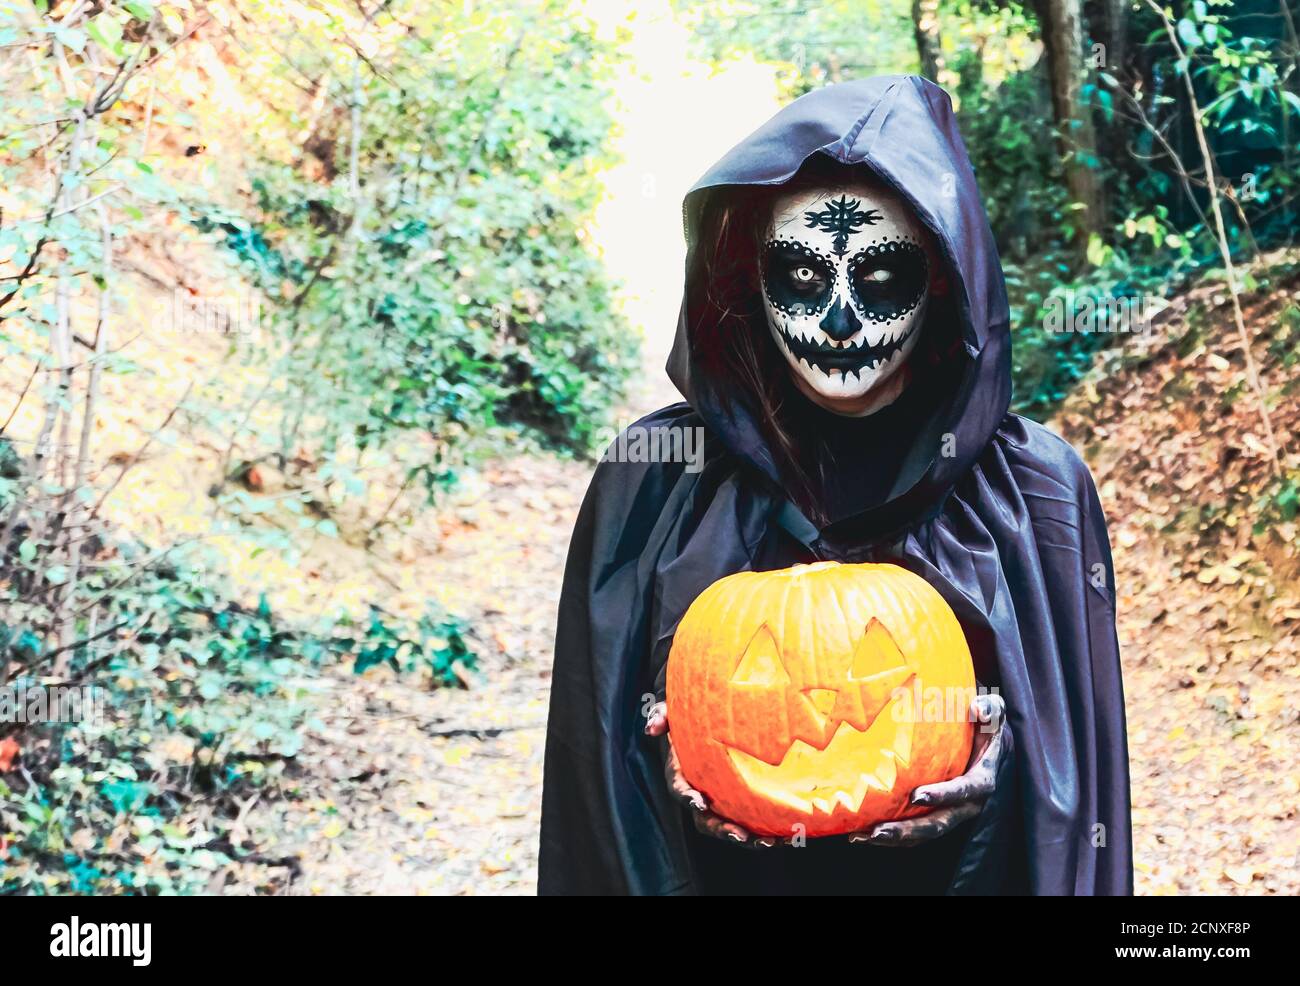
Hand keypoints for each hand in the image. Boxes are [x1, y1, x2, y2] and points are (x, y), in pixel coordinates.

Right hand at [646, 702, 782, 847]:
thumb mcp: (674, 711)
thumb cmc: (689, 718)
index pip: (680, 790)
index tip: (700, 802)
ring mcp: (721, 803)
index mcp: (682, 776)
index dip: (688, 798)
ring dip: (751, 840)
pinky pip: (753, 822)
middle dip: (723, 830)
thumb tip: (651, 728)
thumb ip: (661, 715)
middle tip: (739, 835)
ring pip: (732, 828)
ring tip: (771, 842)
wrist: (708, 724)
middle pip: (707, 821)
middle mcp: (700, 795)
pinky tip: (791, 833)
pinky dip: (770, 831)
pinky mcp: (741, 804)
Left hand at [849, 692, 1008, 846]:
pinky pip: (912, 833)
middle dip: (908, 830)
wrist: (985, 745)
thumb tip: (978, 709)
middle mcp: (966, 805)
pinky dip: (888, 836)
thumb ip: (990, 709)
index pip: (965, 791)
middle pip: (938, 824)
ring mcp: (949, 813)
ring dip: (893, 838)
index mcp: (981, 780)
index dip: (943, 795)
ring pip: (922, 834)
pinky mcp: (933, 816)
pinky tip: (860, 835)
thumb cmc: (984, 725)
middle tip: (878, 830)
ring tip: (861, 837)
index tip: (917, 795)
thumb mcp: (993, 712)